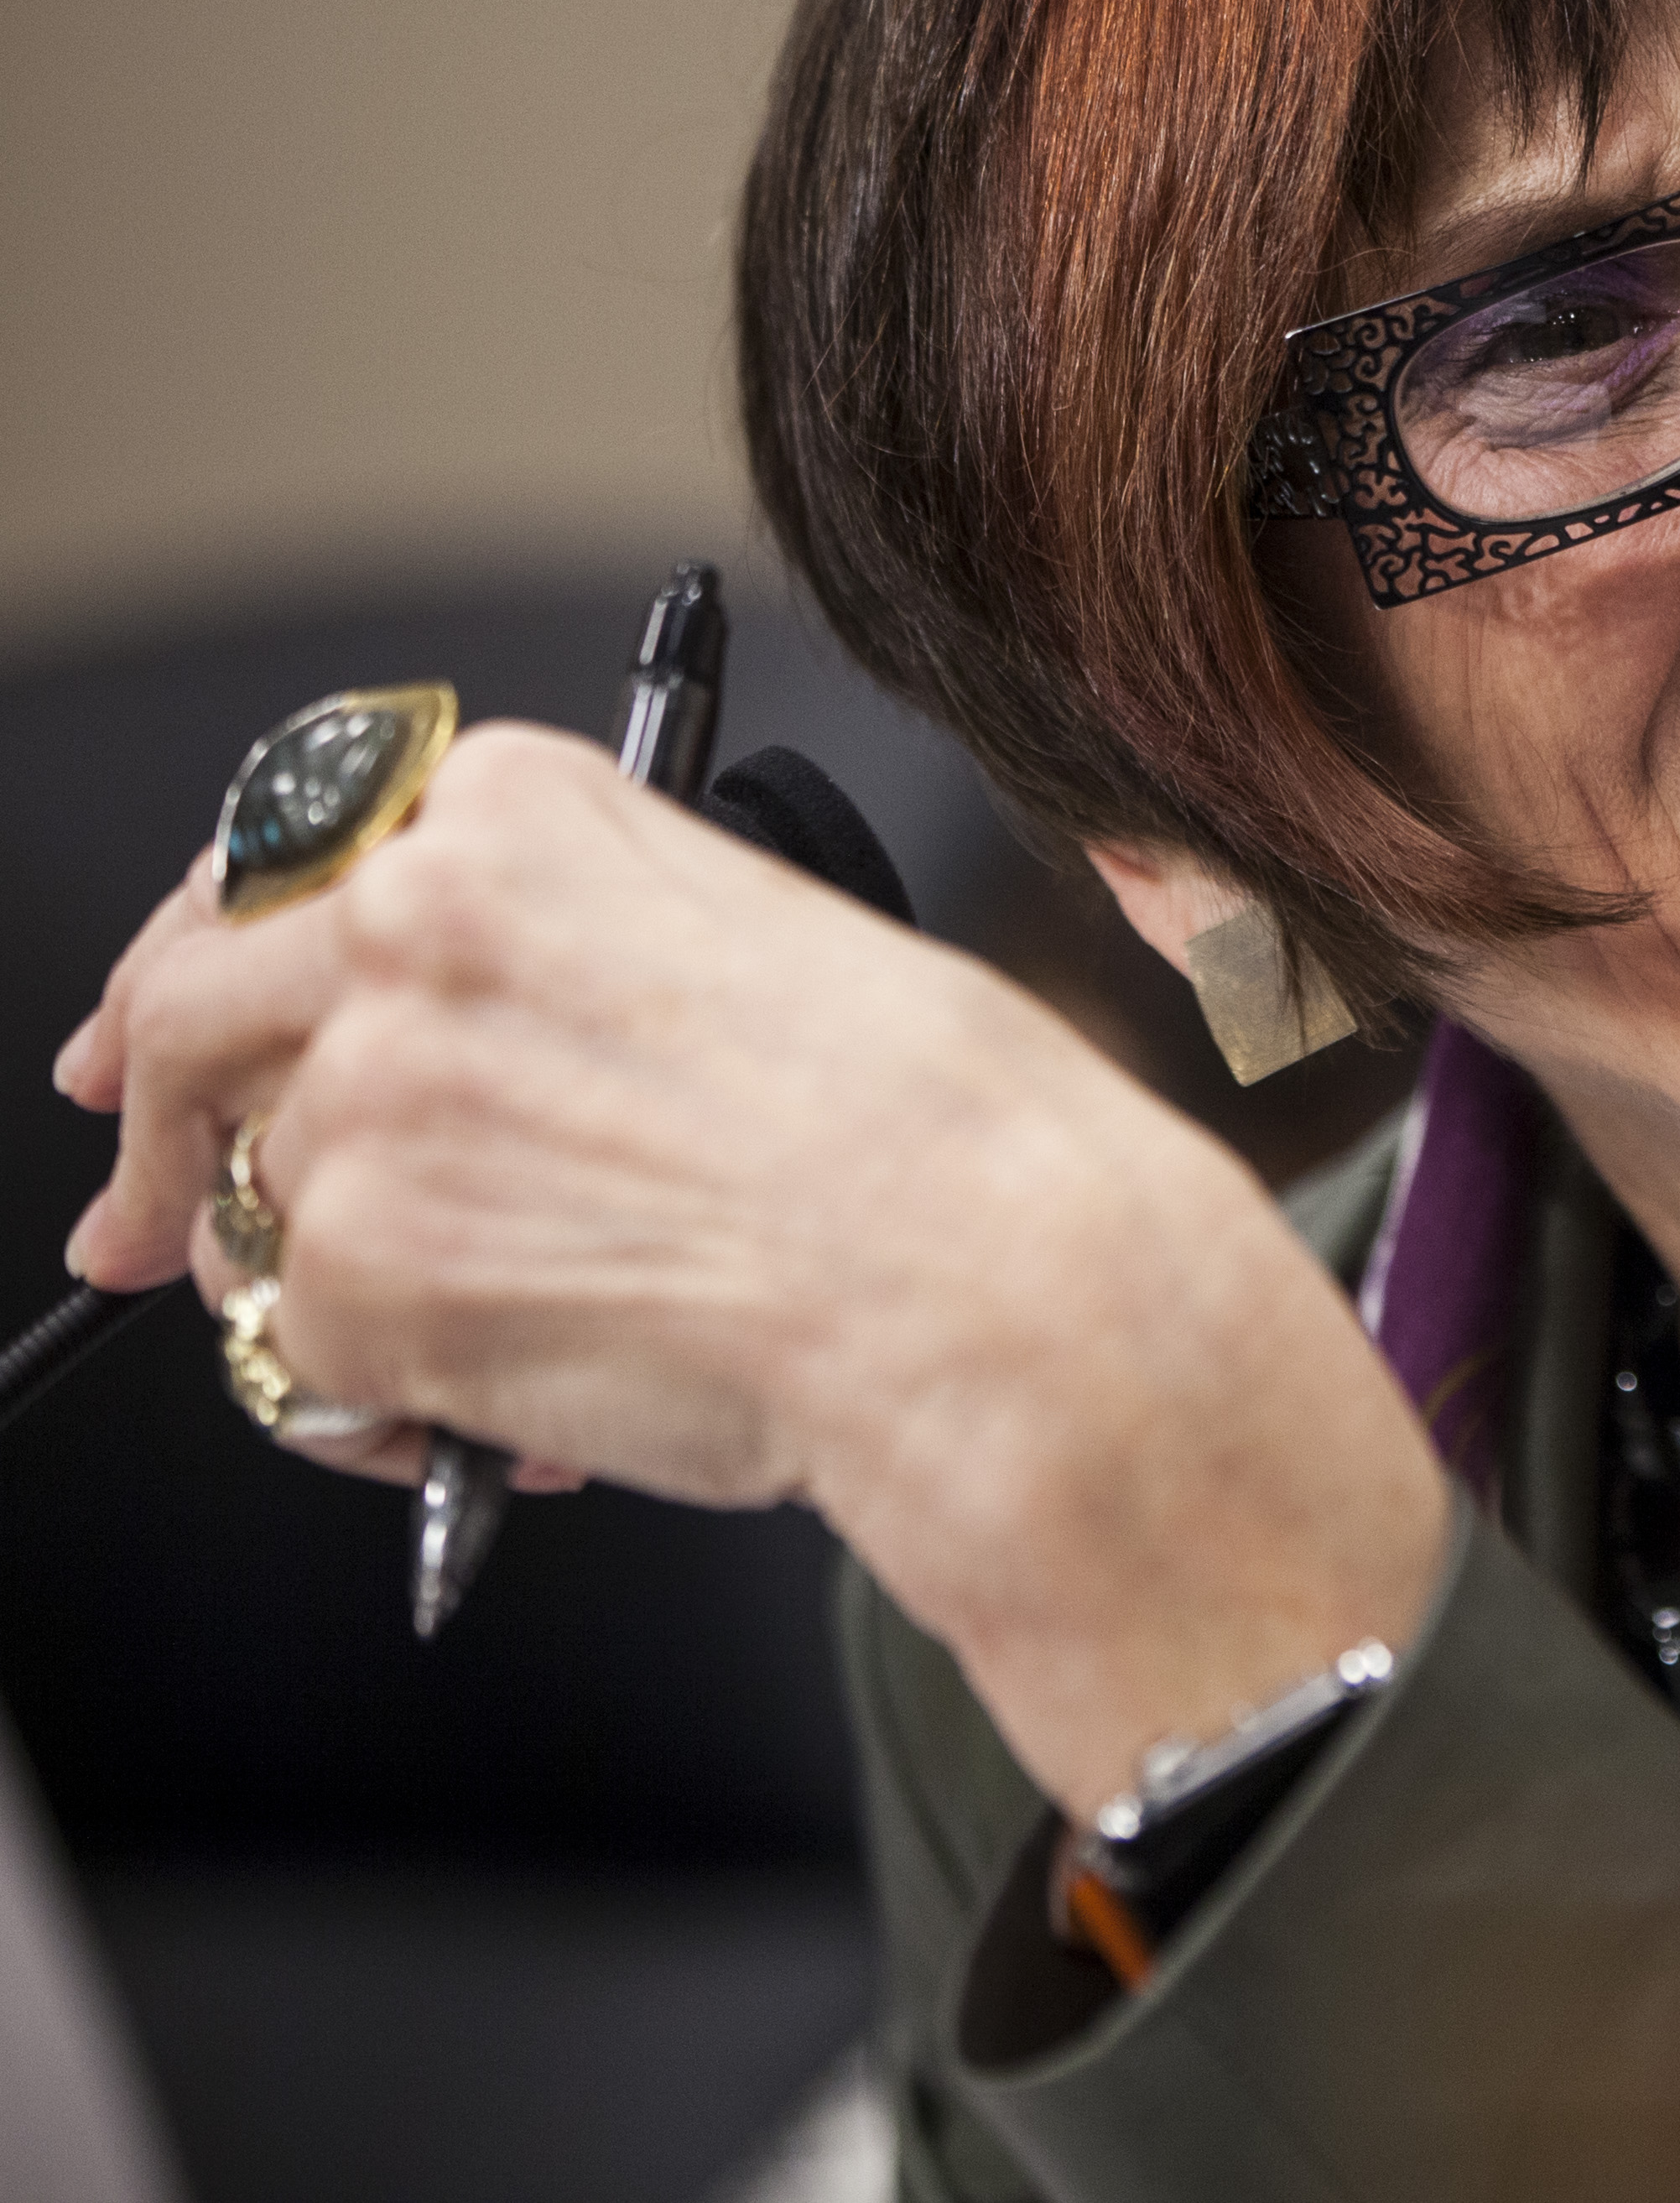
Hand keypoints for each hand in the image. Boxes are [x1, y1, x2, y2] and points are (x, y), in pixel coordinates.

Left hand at [54, 724, 1446, 1812]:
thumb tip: (458, 1058)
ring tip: (517, 1341)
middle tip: (142, 1216)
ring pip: (273, 1209)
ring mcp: (375, 1098)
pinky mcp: (366, 1271)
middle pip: (197, 1017)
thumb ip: (568, 957)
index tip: (160, 1029)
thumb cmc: (948, 1131)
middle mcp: (415, 924)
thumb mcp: (756, 940)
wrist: (997, 1280)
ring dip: (357, 1291)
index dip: (200, 959)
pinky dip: (394, 1406)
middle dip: (158, 1130)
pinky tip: (533, 1407)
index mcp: (517, 811)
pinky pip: (311, 1359)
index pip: (275, 860)